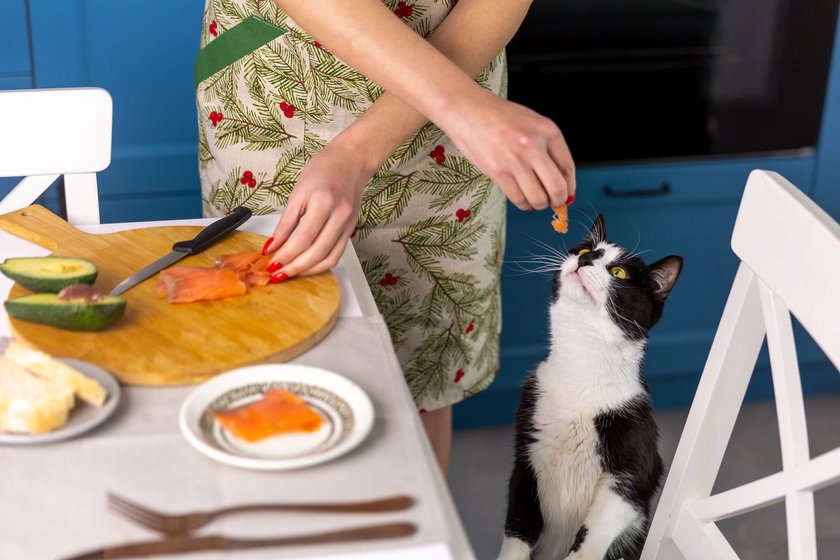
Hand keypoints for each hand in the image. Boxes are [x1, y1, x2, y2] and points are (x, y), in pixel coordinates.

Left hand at [262, 142, 370, 279]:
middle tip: (278, 274)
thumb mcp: (298, 192)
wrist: (351, 161)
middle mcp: (339, 216)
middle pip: (316, 252)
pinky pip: (337, 254)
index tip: (271, 263)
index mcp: (323, 202)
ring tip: (290, 273)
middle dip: (295, 268)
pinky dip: (321, 264)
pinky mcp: (351, 230)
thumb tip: (273, 244)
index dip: (286, 255)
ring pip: (329, 259)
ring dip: (308, 271)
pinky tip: (307, 266)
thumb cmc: (324, 170)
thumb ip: (286, 222)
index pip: (303, 238)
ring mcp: (348, 225)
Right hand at [441, 91, 574, 210]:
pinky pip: (518, 198)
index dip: (569, 187)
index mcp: (547, 131)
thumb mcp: (532, 123)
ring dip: (539, 204)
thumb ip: (547, 148)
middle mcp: (533, 145)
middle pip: (557, 187)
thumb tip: (560, 180)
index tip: (567, 195)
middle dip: (558, 201)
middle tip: (554, 203)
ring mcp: (515, 159)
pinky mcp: (497, 171)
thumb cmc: (499, 116)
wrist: (468, 110)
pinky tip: (522, 198)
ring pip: (538, 198)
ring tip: (535, 199)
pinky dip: (523, 204)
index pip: (568, 168)